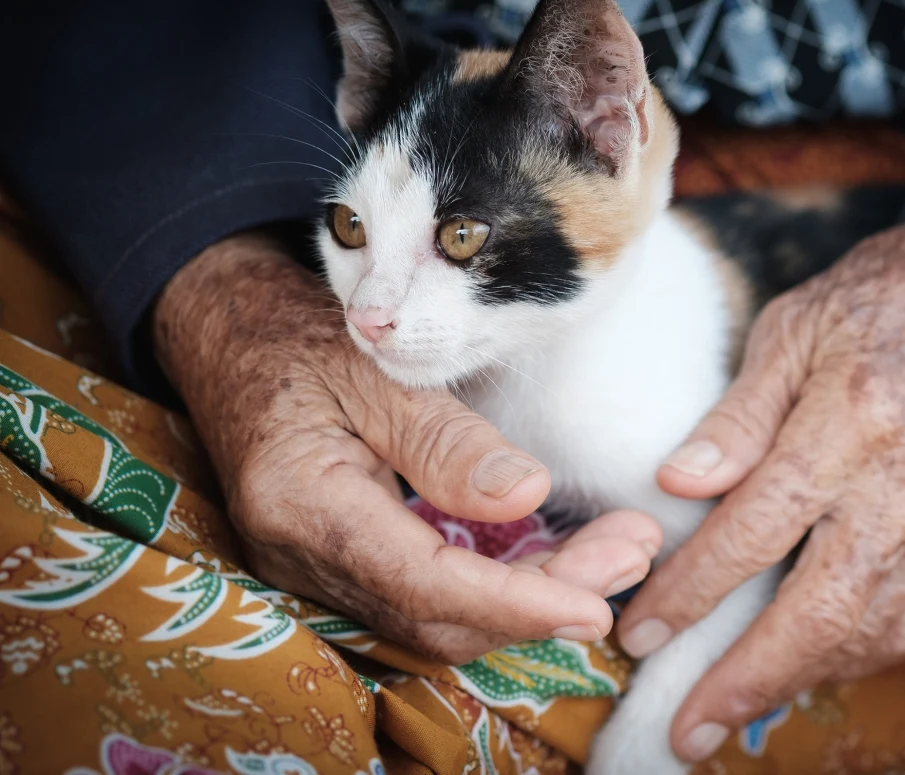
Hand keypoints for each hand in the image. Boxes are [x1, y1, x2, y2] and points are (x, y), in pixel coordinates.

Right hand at [155, 233, 660, 661]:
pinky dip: (498, 581)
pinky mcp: (342, 560)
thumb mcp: (373, 368)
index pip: (424, 584)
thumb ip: (444, 441)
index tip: (597, 604)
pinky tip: (558, 552)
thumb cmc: (295, 334)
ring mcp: (318, 567)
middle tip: (633, 553)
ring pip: (439, 617)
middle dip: (545, 598)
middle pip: (441, 617)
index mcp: (304, 505)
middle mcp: (304, 557)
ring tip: (618, 551)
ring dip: (531, 593)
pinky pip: (426, 593)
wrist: (229, 330)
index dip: (516, 604)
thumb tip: (526, 497)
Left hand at [617, 217, 904, 760]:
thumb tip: (678, 484)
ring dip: (804, 678)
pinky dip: (862, 653)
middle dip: (750, 676)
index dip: (696, 588)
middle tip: (688, 726)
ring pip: (879, 630)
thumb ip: (739, 414)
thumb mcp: (796, 326)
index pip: (760, 526)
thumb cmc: (887, 300)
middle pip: (826, 607)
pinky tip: (815, 662)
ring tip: (739, 704)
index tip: (644, 630)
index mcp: (856, 416)